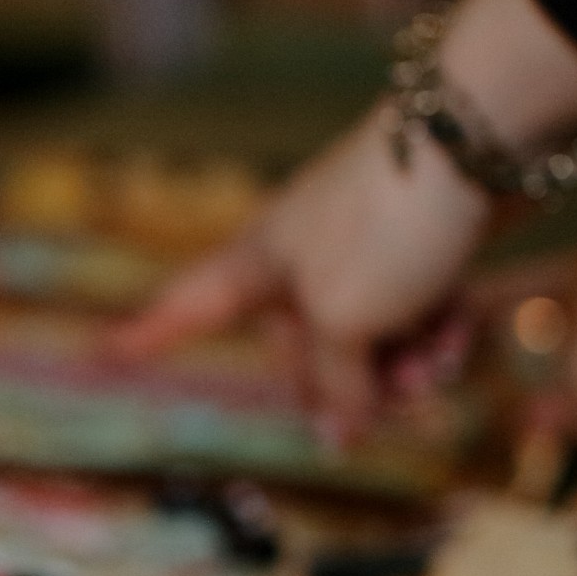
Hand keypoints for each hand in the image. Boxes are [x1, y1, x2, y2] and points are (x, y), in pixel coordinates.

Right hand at [114, 102, 490, 429]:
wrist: (477, 136)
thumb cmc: (382, 227)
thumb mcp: (345, 320)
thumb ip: (337, 386)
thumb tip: (338, 438)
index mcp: (255, 267)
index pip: (184, 310)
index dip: (142, 336)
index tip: (99, 353)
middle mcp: (298, 261)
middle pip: (303, 351)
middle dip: (347, 383)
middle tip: (391, 396)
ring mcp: (359, 252)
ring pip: (369, 339)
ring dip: (403, 365)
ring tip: (435, 366)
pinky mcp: (416, 246)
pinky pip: (414, 311)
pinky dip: (435, 330)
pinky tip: (457, 335)